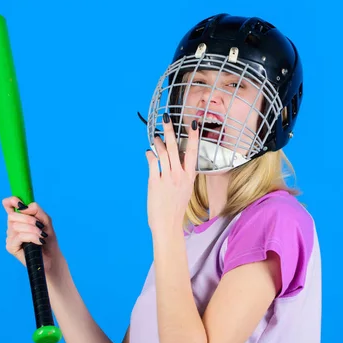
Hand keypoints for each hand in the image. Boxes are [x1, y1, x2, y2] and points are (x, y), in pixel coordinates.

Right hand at [2, 196, 63, 272]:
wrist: (52, 257)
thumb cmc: (47, 238)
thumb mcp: (45, 220)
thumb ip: (36, 210)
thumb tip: (23, 207)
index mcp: (19, 218)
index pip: (8, 205)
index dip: (11, 201)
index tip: (20, 203)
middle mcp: (12, 226)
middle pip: (13, 215)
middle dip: (29, 219)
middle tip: (40, 226)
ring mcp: (10, 237)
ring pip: (16, 226)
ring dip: (33, 230)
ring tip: (42, 235)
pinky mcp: (10, 247)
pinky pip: (19, 236)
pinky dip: (32, 237)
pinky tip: (39, 241)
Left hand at [145, 114, 199, 235]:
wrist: (168, 224)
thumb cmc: (176, 209)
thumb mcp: (185, 190)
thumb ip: (182, 176)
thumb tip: (175, 164)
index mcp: (189, 177)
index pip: (193, 152)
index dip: (193, 137)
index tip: (193, 123)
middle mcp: (179, 175)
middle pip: (175, 148)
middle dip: (171, 131)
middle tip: (167, 118)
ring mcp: (167, 178)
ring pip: (163, 153)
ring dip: (158, 142)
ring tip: (156, 136)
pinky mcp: (155, 182)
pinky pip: (152, 163)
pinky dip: (150, 155)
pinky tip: (149, 152)